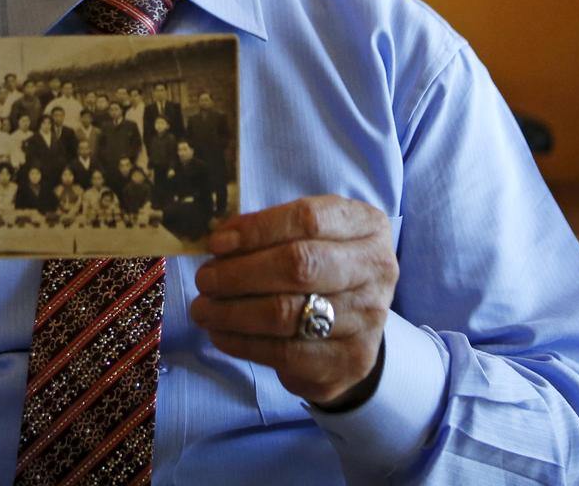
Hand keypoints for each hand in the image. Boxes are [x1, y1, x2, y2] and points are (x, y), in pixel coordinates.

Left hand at [189, 196, 396, 407]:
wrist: (356, 325)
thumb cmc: (322, 266)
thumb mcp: (308, 235)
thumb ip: (270, 231)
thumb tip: (220, 241)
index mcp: (367, 225)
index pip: (308, 219)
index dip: (257, 229)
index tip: (217, 242)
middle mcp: (376, 269)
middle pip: (299, 265)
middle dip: (240, 273)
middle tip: (204, 280)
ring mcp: (368, 318)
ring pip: (287, 313)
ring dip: (232, 311)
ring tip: (203, 309)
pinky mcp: (352, 360)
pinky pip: (286, 353)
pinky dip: (243, 343)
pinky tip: (221, 334)